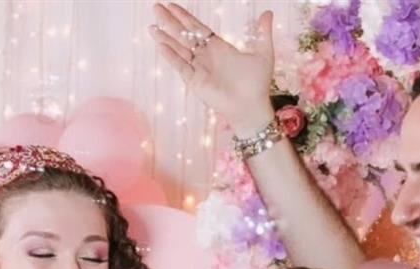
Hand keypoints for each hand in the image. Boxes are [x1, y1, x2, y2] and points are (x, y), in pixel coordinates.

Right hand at [150, 2, 274, 133]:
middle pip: (184, 35)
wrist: (252, 107)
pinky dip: (170, 56)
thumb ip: (263, 33)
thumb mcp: (263, 54)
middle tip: (155, 7)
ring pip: (178, 49)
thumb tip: (268, 13)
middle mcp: (206, 57)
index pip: (197, 28)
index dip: (184, 16)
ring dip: (165, 37)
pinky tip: (160, 44)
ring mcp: (199, 69)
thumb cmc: (258, 85)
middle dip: (170, 21)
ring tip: (151, 26)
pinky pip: (180, 66)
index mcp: (218, 47)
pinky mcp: (196, 82)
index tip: (172, 5)